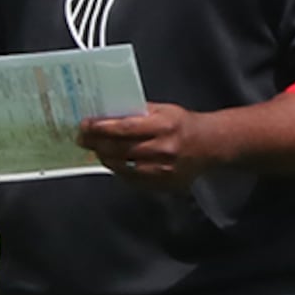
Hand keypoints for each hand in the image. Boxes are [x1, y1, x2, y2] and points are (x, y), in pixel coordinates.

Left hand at [76, 102, 231, 188]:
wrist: (210, 145)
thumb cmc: (183, 124)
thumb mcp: (164, 110)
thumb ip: (138, 113)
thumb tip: (108, 114)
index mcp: (164, 126)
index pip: (125, 128)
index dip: (101, 128)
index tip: (85, 125)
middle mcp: (163, 149)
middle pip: (120, 149)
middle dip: (97, 143)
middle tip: (83, 138)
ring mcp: (163, 170)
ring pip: (122, 167)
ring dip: (105, 158)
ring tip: (97, 149)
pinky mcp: (162, 184)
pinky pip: (132, 180)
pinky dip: (119, 170)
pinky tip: (114, 162)